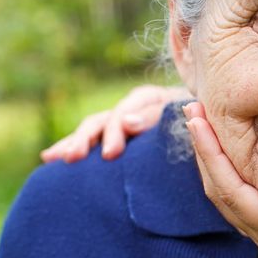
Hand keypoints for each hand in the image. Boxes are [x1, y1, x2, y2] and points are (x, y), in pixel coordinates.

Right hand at [40, 85, 188, 162]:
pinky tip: (50, 156)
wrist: (207, 128)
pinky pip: (91, 139)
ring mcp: (122, 120)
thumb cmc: (202, 123)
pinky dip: (73, 145)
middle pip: (105, 119)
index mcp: (152, 99)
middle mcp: (133, 107)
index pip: (128, 110)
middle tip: (76, 158)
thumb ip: (158, 117)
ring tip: (56, 158)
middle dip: (88, 138)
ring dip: (75, 142)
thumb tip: (126, 122)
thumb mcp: (185, 116)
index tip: (110, 153)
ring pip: (93, 127)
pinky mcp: (116, 135)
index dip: (117, 130)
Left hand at [183, 102, 257, 257]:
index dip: (212, 152)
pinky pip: (243, 198)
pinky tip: (237, 163)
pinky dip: (230, 173)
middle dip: (203, 148)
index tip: (197, 119)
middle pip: (220, 187)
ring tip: (207, 130)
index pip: (231, 187)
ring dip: (213, 160)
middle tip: (193, 110)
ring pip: (228, 193)